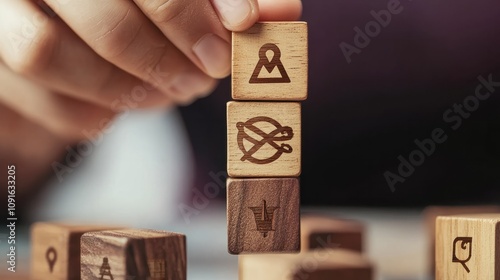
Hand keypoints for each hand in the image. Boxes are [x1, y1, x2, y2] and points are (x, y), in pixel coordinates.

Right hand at [0, 0, 301, 195]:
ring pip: (46, 54)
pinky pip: (40, 101)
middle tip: (204, 76)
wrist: (65, 18)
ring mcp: (0, 13)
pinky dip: (95, 114)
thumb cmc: (133, 2)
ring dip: (124, 88)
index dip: (186, 7)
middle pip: (98, 13)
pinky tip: (128, 103)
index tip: (237, 31)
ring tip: (169, 93)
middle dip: (161, 54)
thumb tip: (283, 14)